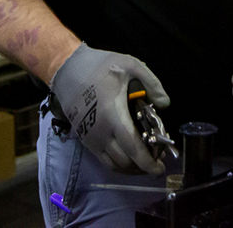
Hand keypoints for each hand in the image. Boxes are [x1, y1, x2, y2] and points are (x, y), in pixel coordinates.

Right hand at [49, 44, 169, 174]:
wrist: (68, 69)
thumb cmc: (100, 66)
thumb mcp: (130, 64)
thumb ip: (151, 83)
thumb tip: (165, 104)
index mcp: (113, 115)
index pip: (133, 148)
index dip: (148, 162)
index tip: (160, 168)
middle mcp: (101, 132)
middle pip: (125, 161)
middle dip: (143, 166)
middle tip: (157, 160)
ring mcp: (91, 138)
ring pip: (113, 165)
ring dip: (131, 168)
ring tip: (145, 161)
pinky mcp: (85, 139)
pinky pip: (103, 160)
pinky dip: (118, 164)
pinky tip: (129, 157)